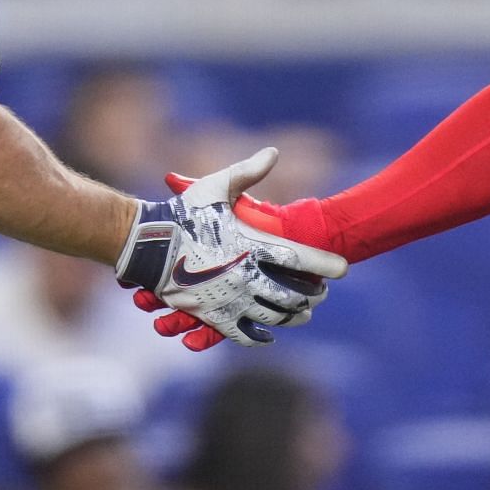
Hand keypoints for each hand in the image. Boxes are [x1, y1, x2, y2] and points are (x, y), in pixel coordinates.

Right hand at [114, 148, 345, 348]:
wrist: (146, 245)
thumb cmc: (183, 214)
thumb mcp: (216, 187)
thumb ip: (248, 172)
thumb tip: (274, 152)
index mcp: (252, 245)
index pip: (300, 259)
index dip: (326, 265)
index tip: (344, 269)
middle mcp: (246, 275)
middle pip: (293, 294)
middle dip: (313, 295)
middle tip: (321, 293)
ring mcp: (230, 299)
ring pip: (274, 317)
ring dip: (294, 317)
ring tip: (303, 313)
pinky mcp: (213, 316)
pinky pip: (244, 335)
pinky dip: (261, 337)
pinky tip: (269, 335)